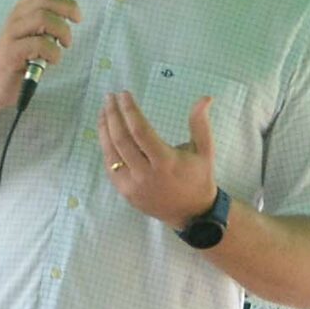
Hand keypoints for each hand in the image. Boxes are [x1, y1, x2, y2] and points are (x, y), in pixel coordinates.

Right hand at [0, 0, 85, 106]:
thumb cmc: (21, 59)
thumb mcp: (36, 35)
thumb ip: (49, 21)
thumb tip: (72, 8)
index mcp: (22, 10)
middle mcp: (16, 18)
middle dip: (68, 6)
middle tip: (78, 19)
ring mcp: (12, 34)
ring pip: (43, 18)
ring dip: (62, 30)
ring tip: (65, 43)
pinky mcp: (12, 52)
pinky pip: (39, 44)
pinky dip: (53, 52)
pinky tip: (53, 59)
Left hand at [99, 91, 214, 227]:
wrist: (192, 214)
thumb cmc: (199, 179)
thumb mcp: (205, 151)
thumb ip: (201, 124)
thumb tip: (205, 98)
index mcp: (165, 161)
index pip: (140, 130)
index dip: (129, 110)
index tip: (124, 94)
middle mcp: (145, 174)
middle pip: (120, 139)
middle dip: (112, 115)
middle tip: (109, 97)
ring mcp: (132, 185)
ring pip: (110, 153)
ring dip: (104, 129)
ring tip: (104, 111)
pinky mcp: (125, 192)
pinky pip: (110, 167)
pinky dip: (106, 148)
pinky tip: (106, 133)